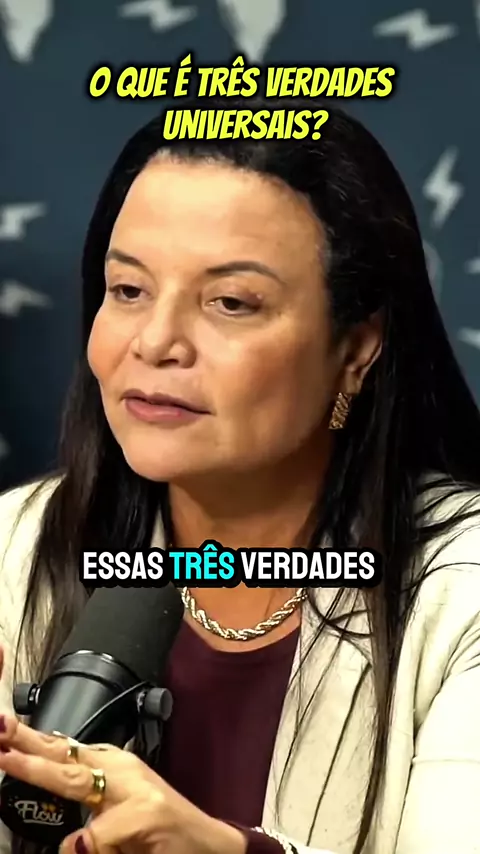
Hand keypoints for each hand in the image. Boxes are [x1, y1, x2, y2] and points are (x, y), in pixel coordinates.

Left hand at [0, 649, 246, 853]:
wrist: (207, 846)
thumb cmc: (159, 831)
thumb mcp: (117, 809)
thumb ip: (86, 795)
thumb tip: (47, 795)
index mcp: (112, 766)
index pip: (63, 750)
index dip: (29, 740)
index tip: (1, 729)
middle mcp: (122, 770)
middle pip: (65, 757)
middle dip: (27, 746)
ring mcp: (136, 789)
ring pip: (78, 782)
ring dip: (42, 773)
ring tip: (10, 761)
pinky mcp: (146, 813)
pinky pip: (99, 832)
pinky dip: (86, 843)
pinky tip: (79, 847)